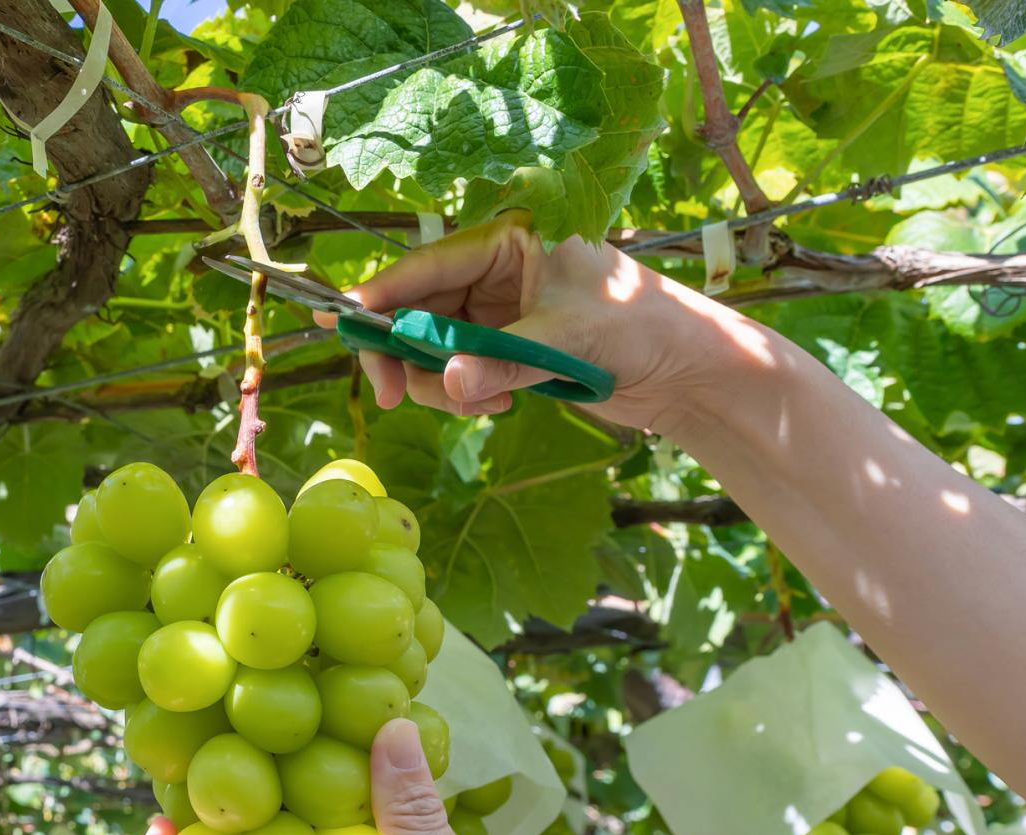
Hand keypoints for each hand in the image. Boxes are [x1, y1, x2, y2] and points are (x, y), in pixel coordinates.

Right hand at [319, 210, 775, 433]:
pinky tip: (505, 402)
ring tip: (486, 403)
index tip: (339, 322)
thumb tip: (443, 383)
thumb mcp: (567, 340)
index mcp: (511, 239)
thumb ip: (500, 362)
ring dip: (442, 384)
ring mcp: (501, 312)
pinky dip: (468, 394)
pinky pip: (460, 373)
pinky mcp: (509, 349)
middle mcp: (498, 270)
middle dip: (405, 355)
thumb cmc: (640, 329)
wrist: (686, 370)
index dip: (379, 296)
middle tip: (393, 397)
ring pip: (434, 348)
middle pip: (418, 310)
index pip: (426, 265)